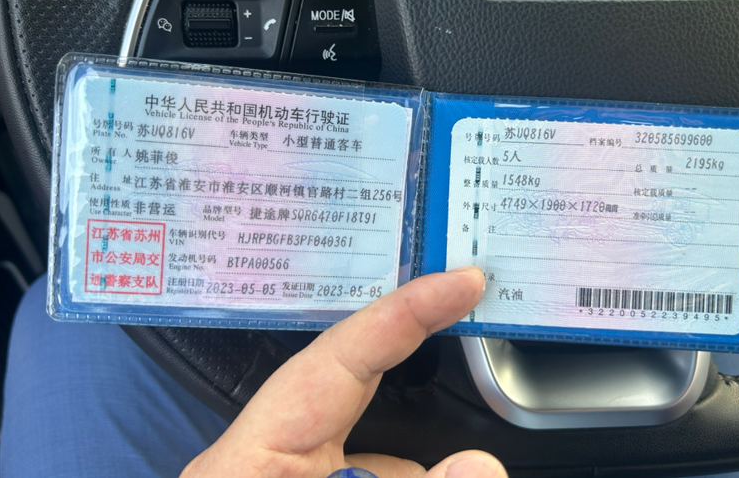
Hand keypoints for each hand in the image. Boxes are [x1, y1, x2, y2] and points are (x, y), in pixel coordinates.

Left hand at [182, 267, 505, 477]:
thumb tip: (483, 465)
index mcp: (255, 453)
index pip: (340, 355)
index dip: (407, 310)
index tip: (463, 281)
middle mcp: (271, 455)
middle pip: (363, 394)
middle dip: (419, 377)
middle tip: (469, 321)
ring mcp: (291, 474)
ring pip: (381, 454)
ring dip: (421, 467)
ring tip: (466, 466)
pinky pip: (373, 473)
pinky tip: (440, 474)